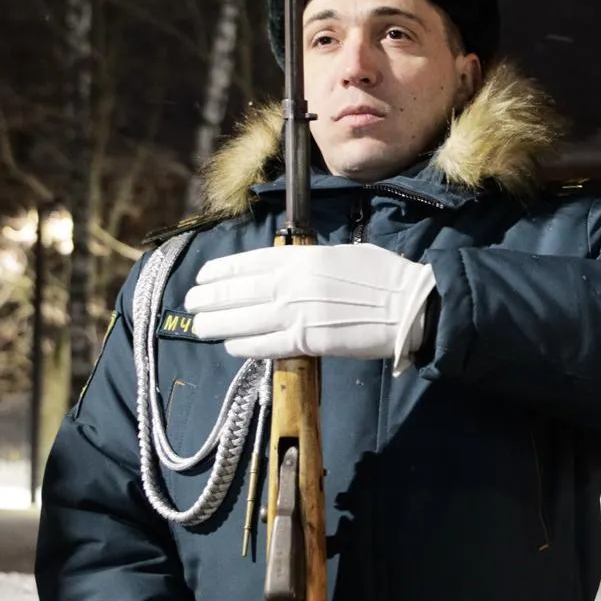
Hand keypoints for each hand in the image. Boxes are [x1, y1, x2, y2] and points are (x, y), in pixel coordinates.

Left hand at [185, 242, 436, 372]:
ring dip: (217, 324)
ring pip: (244, 319)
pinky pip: (266, 344)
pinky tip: (232, 346)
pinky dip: (245, 345)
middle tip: (191, 304)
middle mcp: (293, 282)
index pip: (248, 263)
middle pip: (238, 291)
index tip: (203, 277)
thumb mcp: (342, 254)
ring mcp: (299, 312)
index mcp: (302, 257)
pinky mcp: (310, 340)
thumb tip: (286, 270)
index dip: (221, 272)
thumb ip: (309, 262)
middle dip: (209, 298)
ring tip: (200, 327)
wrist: (410, 304)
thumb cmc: (383, 276)